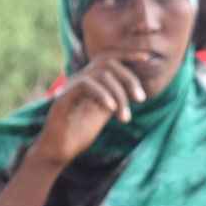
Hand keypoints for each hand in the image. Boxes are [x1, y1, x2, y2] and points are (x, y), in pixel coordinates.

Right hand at [30, 54, 150, 169]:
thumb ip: (116, 98)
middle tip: (141, 99)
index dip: (129, 54)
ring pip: (101, 74)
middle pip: (109, 62)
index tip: (147, 58)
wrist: (59, 151)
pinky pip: (86, 84)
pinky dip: (102, 95)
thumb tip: (135, 89)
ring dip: (119, 94)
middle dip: (129, 78)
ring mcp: (71, 85)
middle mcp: (80, 78)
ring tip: (125, 118)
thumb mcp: (104, 113)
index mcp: (91, 80)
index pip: (110, 58)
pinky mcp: (63, 96)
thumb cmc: (80, 134)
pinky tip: (111, 110)